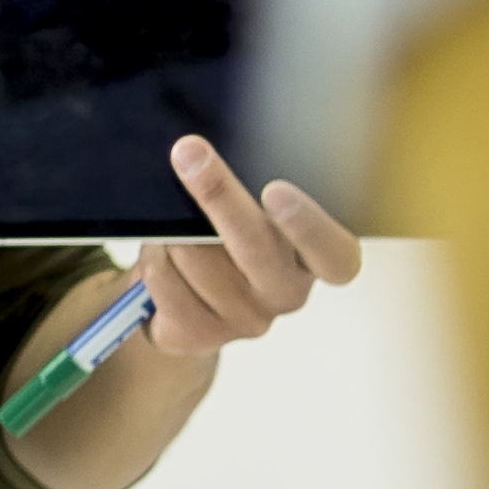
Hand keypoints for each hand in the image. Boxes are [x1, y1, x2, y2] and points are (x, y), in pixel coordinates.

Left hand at [129, 135, 367, 356]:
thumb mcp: (248, 209)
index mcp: (313, 259)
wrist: (186, 293)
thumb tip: (205, 157)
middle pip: (255, 248)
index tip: (275, 191)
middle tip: (189, 153)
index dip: (308, 227)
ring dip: (171, 231)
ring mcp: (247, 321)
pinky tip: (161, 255)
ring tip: (171, 228)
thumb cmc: (226, 236)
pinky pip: (165, 281)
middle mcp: (287, 294)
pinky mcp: (202, 336)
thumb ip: (245, 189)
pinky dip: (153, 259)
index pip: (335, 256)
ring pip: (196, 257)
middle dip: (217, 195)